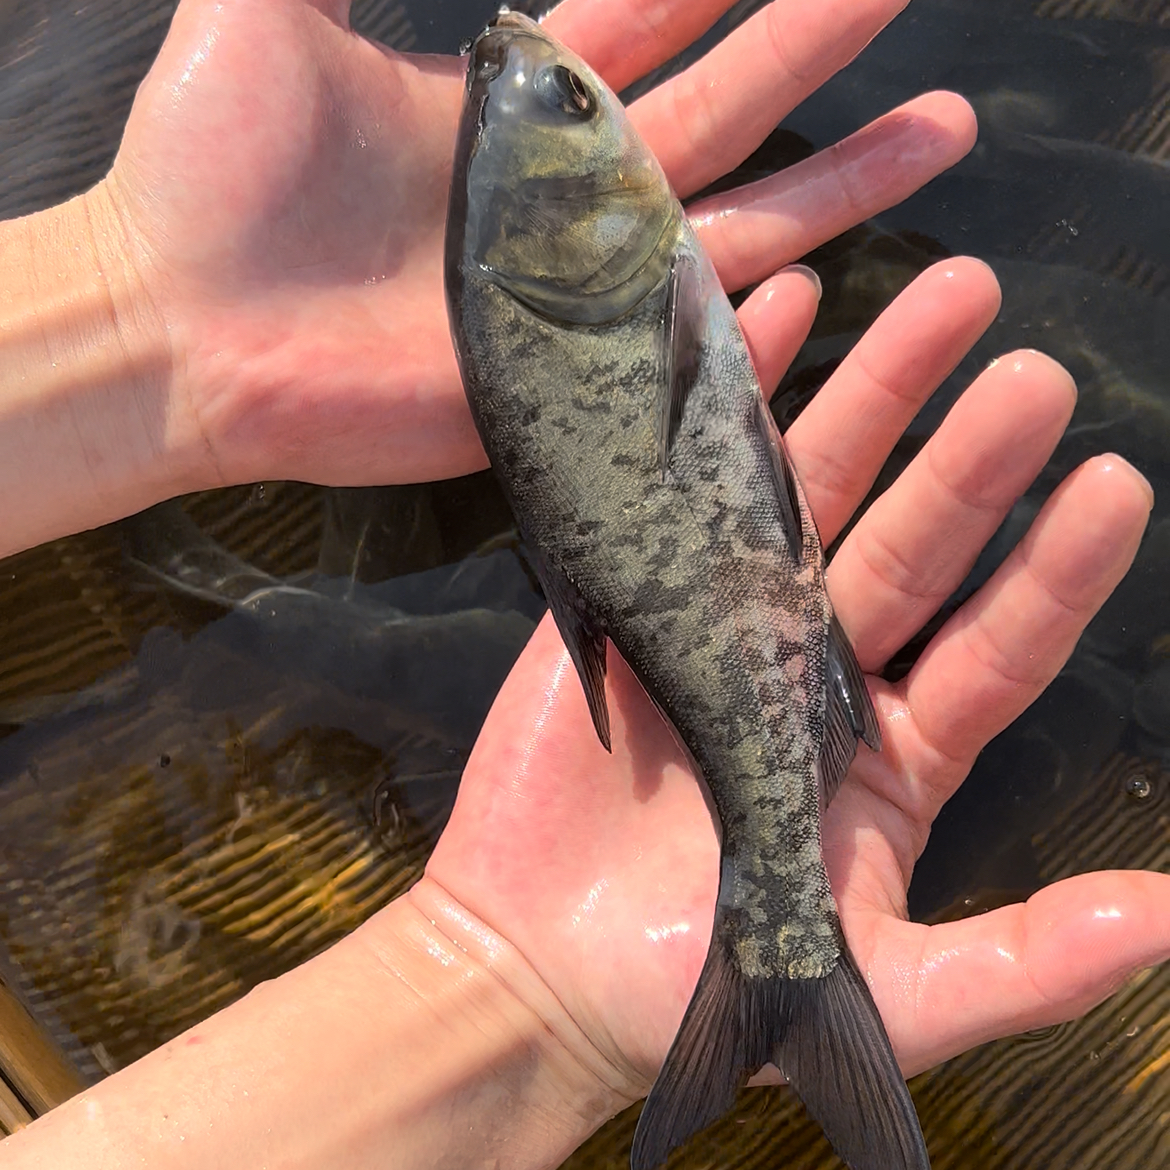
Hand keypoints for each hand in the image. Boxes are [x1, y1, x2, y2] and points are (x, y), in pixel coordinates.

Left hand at [98, 0, 972, 490]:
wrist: (186, 329)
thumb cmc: (210, 172)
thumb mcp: (266, 7)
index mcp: (512, 107)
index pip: (649, 14)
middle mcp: (564, 196)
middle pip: (724, 106)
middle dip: (817, 45)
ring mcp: (578, 290)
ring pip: (738, 217)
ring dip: (840, 171)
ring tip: (941, 123)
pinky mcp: (572, 377)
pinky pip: (689, 335)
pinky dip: (766, 300)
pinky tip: (846, 268)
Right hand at [422, 256, 1166, 1096]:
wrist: (534, 969)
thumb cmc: (694, 996)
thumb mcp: (873, 1000)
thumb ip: (1021, 961)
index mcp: (893, 757)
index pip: (996, 646)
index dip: (1054, 571)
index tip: (1114, 485)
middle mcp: (823, 671)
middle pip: (914, 543)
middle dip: (972, 455)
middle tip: (1034, 370)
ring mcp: (730, 620)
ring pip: (819, 490)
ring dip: (876, 392)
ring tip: (942, 296)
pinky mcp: (642, 593)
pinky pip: (692, 478)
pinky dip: (735, 397)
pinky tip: (778, 316)